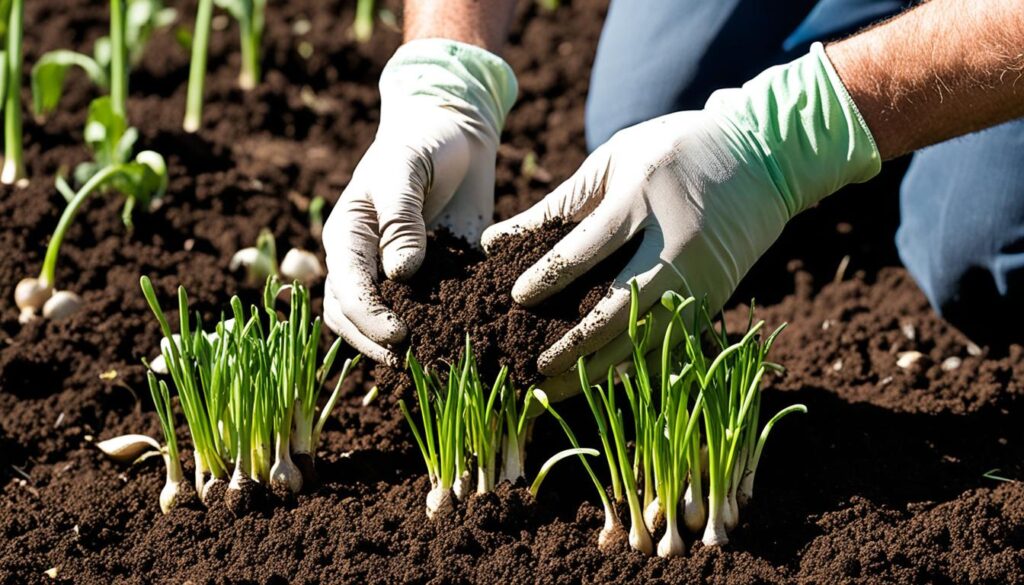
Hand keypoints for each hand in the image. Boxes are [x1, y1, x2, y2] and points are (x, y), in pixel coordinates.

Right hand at [322, 39, 516, 365]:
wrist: (455, 134)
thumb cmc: (423, 143)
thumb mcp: (407, 169)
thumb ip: (401, 219)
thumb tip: (401, 273)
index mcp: (349, 236)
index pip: (346, 289)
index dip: (368, 318)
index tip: (398, 335)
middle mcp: (365, 263)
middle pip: (351, 319)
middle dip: (376, 344)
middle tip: (414, 360)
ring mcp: (394, 276)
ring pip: (379, 325)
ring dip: (399, 348)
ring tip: (432, 363)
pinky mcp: (430, 282)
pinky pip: (425, 316)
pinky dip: (435, 333)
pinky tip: (459, 346)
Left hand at [483, 43, 879, 399]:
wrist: (762, 157)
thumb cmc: (672, 150)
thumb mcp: (614, 159)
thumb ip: (557, 204)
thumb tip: (495, 242)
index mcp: (641, 198)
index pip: (585, 250)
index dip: (548, 278)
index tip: (517, 299)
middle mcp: (674, 243)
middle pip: (617, 308)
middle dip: (574, 344)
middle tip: (536, 366)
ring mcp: (699, 275)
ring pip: (646, 337)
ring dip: (601, 368)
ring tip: (560, 387)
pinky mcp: (714, 297)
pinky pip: (671, 342)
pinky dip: (636, 364)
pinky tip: (602, 379)